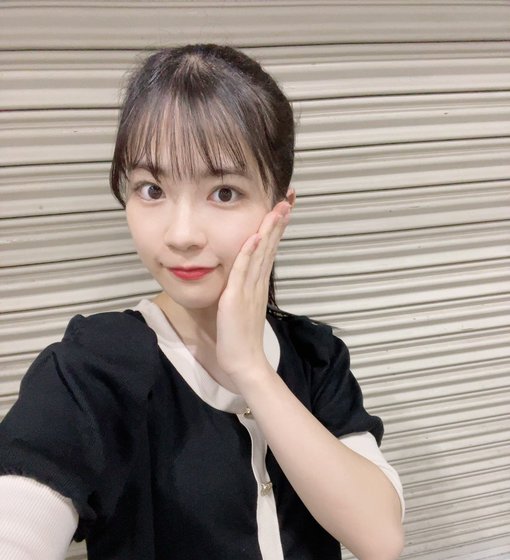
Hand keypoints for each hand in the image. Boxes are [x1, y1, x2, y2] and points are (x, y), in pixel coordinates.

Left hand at [216, 200, 290, 389]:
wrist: (244, 362)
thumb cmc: (241, 338)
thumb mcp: (243, 307)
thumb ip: (245, 290)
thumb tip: (244, 277)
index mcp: (258, 284)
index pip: (269, 249)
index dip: (276, 228)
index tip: (283, 207)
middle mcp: (257, 283)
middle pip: (270, 246)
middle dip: (278, 221)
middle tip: (288, 198)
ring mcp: (249, 290)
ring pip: (261, 254)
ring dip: (269, 230)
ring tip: (278, 208)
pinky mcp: (237, 299)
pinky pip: (244, 272)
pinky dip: (250, 253)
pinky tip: (255, 237)